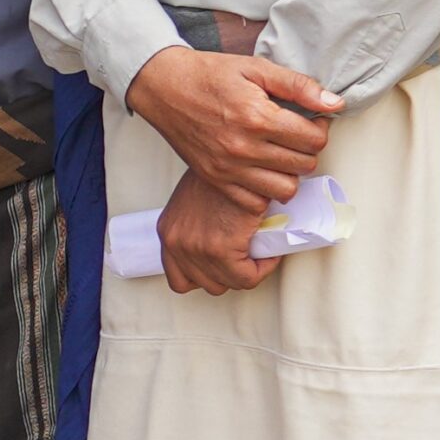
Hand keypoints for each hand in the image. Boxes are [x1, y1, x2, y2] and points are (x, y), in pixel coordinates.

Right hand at [126, 46, 339, 212]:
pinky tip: (260, 170)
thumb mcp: (256, 68)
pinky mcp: (214, 178)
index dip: (320, 128)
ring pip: (285, 189)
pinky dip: (264, 190)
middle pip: (304, 165)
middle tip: (295, 135)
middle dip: (307, 149)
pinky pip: (254, 202)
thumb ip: (298, 86)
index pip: (313, 139)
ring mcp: (227, 167)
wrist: (162, 86)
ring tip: (280, 154)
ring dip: (289, 173)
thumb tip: (335, 103)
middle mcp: (243, 147)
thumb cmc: (208, 74)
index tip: (311, 120)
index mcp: (257, 117)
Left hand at [158, 167, 280, 295]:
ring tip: (262, 252)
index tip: (228, 264)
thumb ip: (200, 222)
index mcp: (168, 232)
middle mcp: (176, 243)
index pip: (179, 278)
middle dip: (231, 275)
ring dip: (248, 272)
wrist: (233, 155)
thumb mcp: (197, 199)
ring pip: (227, 283)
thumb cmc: (221, 171)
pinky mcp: (219, 248)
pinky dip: (262, 269)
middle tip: (250, 257)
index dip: (208, 276)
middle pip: (206, 283)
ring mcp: (195, 248)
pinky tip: (270, 253)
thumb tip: (222, 237)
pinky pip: (246, 278)